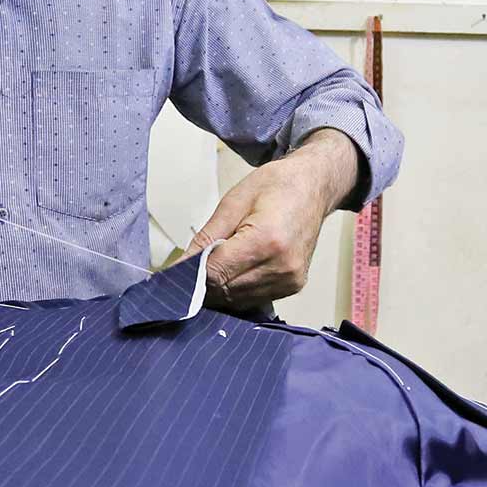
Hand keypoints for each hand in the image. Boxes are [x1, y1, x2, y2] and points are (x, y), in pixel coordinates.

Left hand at [186, 132, 362, 312]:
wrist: (314, 187)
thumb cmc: (276, 186)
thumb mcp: (233, 202)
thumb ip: (206, 238)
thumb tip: (180, 266)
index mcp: (266, 241)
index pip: (215, 273)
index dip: (189, 276)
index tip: (172, 274)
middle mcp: (282, 266)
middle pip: (225, 290)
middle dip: (202, 283)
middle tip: (188, 270)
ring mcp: (290, 280)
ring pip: (237, 300)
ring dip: (219, 289)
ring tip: (213, 266)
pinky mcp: (293, 286)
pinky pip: (253, 299)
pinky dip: (237, 290)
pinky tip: (233, 271)